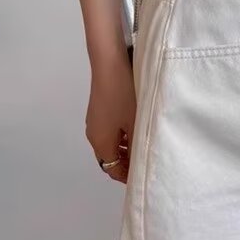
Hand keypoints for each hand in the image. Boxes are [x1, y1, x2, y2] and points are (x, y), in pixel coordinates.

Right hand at [86, 56, 135, 183]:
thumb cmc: (124, 96)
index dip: (127, 176)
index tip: (143, 175)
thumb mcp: (136, 124)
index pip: (112, 169)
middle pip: (109, 157)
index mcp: (101, 143)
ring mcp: (94, 121)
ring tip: (143, 146)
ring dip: (124, 149)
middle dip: (126, 163)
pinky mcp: (98, 110)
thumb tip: (139, 164)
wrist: (110, 63)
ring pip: (110, 144)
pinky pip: (109, 131)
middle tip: (145, 162)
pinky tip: (135, 129)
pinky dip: (121, 136)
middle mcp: (93, 134)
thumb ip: (137, 147)